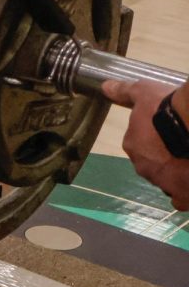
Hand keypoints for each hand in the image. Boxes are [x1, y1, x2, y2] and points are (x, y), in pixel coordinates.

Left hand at [101, 80, 188, 210]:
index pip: (141, 145)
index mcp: (133, 146)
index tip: (169, 132)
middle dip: (167, 157)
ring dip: (177, 173)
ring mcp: (165, 183)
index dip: (156, 139)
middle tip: (183, 145)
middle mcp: (145, 168)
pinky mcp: (185, 195)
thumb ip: (125, 92)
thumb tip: (105, 87)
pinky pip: (182, 199)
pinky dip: (186, 193)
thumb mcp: (145, 92)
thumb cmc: (168, 107)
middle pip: (155, 164)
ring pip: (169, 181)